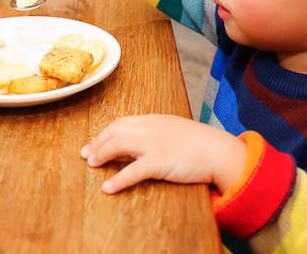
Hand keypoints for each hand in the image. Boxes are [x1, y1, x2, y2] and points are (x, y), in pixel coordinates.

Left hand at [81, 114, 247, 193]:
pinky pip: (132, 172)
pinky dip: (117, 180)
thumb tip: (143, 142)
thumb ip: (158, 131)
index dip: (105, 132)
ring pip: (117, 145)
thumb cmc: (201, 143)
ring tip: (92, 164)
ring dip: (101, 154)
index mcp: (154, 119)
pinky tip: (108, 188)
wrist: (219, 150)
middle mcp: (150, 127)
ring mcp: (153, 144)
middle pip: (114, 131)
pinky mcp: (159, 162)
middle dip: (98, 142)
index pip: (121, 122)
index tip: (95, 142)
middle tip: (87, 154)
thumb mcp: (175, 129)